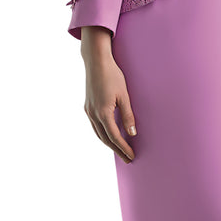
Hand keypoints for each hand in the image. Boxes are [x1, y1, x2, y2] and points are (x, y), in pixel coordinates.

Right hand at [81, 26, 136, 163]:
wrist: (96, 61)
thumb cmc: (112, 75)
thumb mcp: (124, 95)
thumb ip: (127, 115)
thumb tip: (132, 133)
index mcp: (103, 112)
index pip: (115, 137)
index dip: (123, 148)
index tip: (131, 156)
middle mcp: (93, 114)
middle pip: (105, 139)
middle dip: (116, 150)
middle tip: (127, 158)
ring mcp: (88, 110)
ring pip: (98, 133)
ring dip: (108, 143)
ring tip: (119, 150)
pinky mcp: (87, 106)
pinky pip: (94, 126)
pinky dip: (102, 134)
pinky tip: (109, 135)